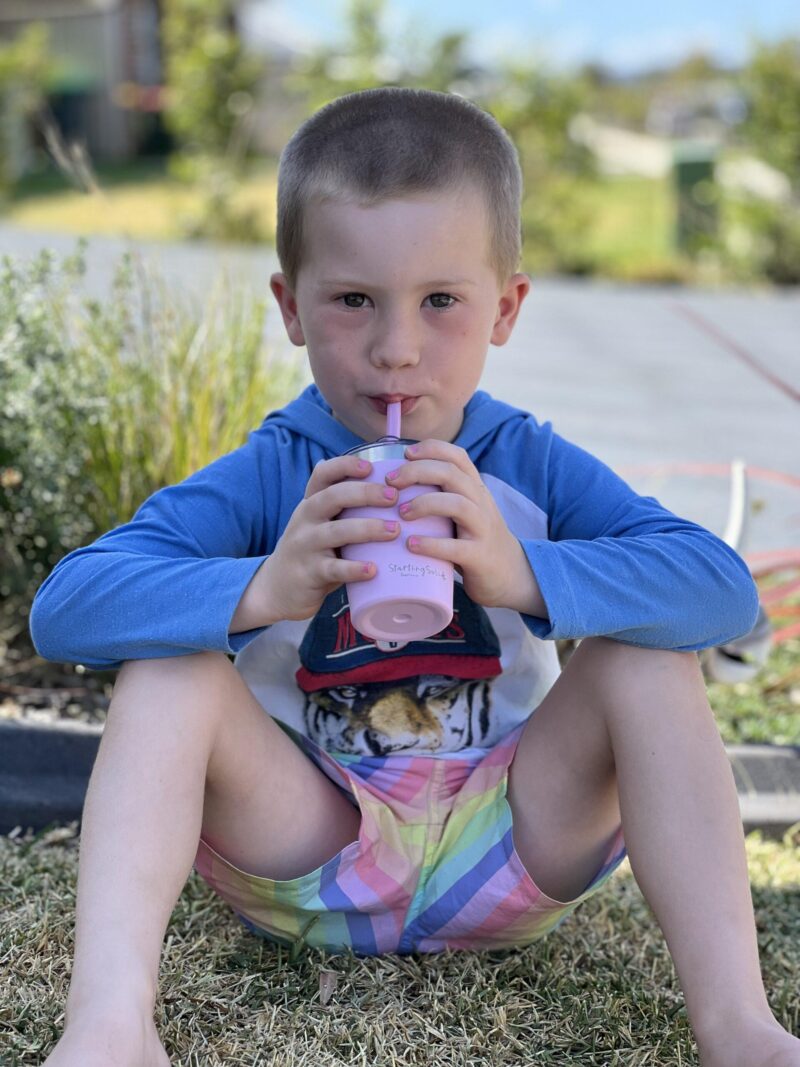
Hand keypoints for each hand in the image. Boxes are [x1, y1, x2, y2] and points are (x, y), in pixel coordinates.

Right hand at [251, 454, 401, 622]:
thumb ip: (339, 504)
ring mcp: (306, 546)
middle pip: (333, 497)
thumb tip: (373, 473)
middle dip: (366, 493)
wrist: (279, 588)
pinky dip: (355, 569)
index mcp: (310, 503)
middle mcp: (305, 519)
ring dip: (369, 529)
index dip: (346, 466)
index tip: (371, 467)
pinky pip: (334, 568)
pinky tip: (373, 570)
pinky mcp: (310, 573)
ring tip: (394, 530)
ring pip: (337, 531)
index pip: (323, 474)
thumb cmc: (311, 550)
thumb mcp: (318, 522)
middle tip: (393, 497)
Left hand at [385, 440, 545, 613]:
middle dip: (417, 472)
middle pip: (451, 474)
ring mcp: (482, 529)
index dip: (431, 448)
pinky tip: (410, 545)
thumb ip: (442, 496)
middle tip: (391, 482)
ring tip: (402, 513)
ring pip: (456, 504)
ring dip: (424, 503)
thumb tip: (396, 486)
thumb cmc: (475, 540)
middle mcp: (481, 503)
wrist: (510, 575)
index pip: (458, 456)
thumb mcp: (465, 511)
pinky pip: (455, 547)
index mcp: (475, 489)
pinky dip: (431, 544)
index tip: (405, 453)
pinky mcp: (479, 556)